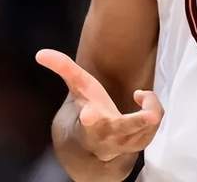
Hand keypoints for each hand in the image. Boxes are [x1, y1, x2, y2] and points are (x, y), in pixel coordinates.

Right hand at [35, 49, 163, 161]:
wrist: (100, 142)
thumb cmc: (90, 107)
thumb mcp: (79, 87)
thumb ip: (63, 69)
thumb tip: (40, 53)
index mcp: (90, 125)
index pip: (89, 124)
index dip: (90, 119)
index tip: (88, 113)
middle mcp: (108, 136)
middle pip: (122, 131)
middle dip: (133, 122)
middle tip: (149, 115)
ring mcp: (127, 142)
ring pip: (147, 123)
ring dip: (149, 106)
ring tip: (140, 94)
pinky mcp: (143, 140)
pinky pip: (156, 119)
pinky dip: (153, 105)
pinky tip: (141, 99)